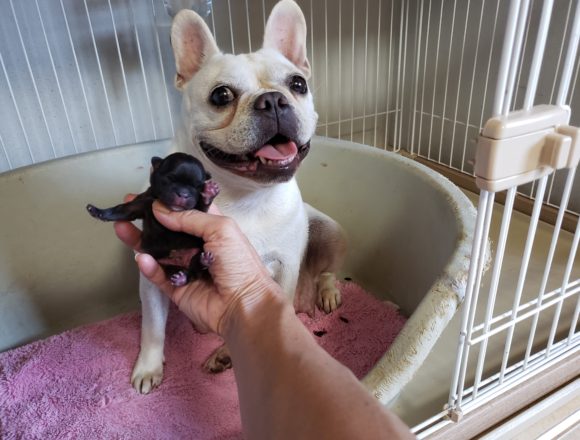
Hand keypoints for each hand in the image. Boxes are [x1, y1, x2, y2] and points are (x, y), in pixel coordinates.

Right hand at [114, 197, 277, 335]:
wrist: (244, 305)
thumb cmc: (239, 263)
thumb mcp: (221, 229)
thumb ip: (189, 217)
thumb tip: (159, 208)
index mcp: (211, 229)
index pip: (187, 210)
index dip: (170, 200)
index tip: (150, 189)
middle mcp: (196, 246)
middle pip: (167, 229)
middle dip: (148, 217)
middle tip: (127, 204)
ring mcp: (184, 267)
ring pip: (157, 251)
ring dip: (139, 239)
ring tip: (121, 225)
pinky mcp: (176, 287)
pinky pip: (158, 275)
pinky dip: (149, 266)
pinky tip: (141, 257)